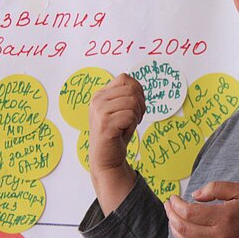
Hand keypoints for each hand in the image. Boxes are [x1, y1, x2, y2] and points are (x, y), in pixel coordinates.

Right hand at [87, 73, 144, 212]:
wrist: (106, 159)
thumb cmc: (116, 134)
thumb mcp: (120, 110)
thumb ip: (125, 95)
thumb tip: (137, 86)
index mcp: (100, 94)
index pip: (125, 78)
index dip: (137, 90)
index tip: (136, 106)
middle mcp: (97, 100)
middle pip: (132, 90)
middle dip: (140, 104)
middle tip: (135, 118)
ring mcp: (99, 112)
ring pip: (133, 102)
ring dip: (137, 115)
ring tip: (128, 125)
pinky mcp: (105, 124)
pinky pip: (130, 115)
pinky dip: (132, 125)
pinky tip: (123, 132)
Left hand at [164, 181, 238, 237]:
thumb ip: (216, 188)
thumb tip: (194, 196)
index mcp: (225, 217)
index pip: (189, 213)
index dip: (176, 205)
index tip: (173, 198)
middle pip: (184, 229)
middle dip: (171, 216)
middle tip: (169, 206)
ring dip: (175, 230)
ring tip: (174, 219)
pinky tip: (182, 236)